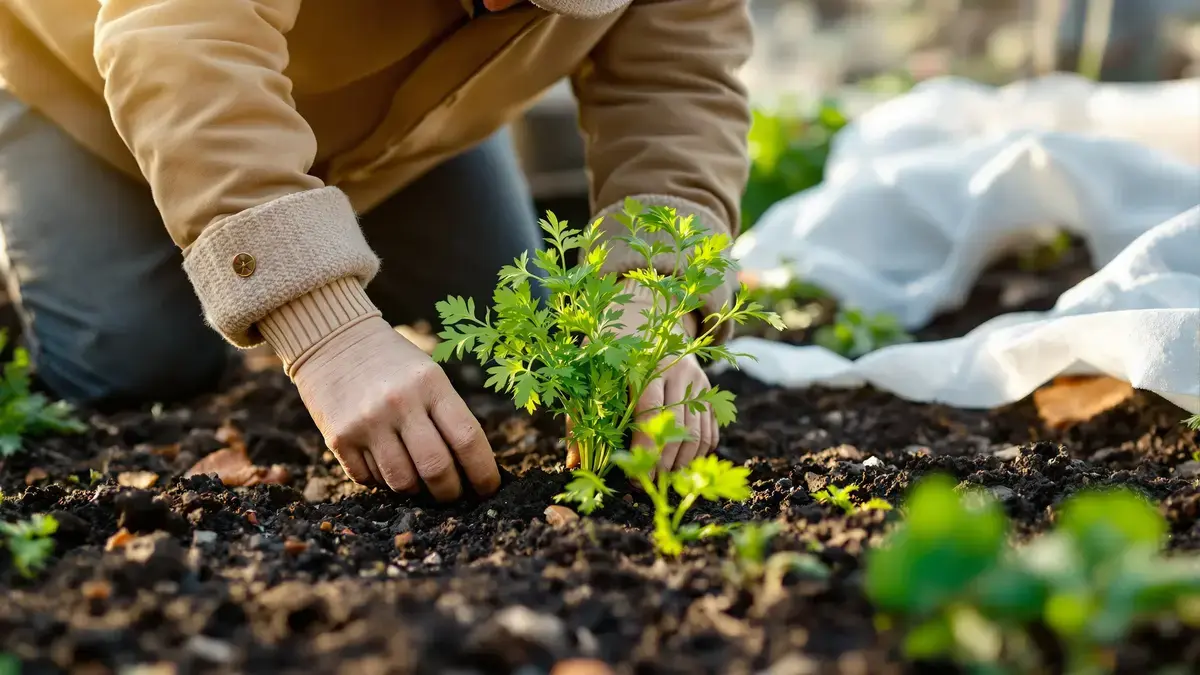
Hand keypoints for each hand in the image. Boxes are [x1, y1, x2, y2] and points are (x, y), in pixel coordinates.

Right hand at [292, 316, 499, 500]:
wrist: (334, 342)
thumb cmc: (393, 365)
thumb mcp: (429, 377)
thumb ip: (448, 417)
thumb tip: (471, 471)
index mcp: (431, 384)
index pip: (467, 439)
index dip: (483, 473)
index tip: (488, 490)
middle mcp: (400, 403)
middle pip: (436, 468)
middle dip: (450, 492)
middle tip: (452, 495)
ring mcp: (367, 422)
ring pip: (402, 482)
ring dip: (415, 490)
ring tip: (417, 480)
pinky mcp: (339, 438)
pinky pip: (369, 480)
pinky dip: (381, 481)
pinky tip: (383, 464)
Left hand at [567, 283, 718, 475]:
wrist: (646, 309)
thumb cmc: (610, 343)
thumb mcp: (589, 368)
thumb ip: (580, 415)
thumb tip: (574, 464)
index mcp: (645, 362)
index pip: (649, 410)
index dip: (644, 446)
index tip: (633, 475)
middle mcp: (677, 369)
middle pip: (678, 425)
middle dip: (664, 462)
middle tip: (647, 484)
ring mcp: (696, 378)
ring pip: (698, 431)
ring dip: (683, 462)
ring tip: (663, 480)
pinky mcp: (708, 387)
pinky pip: (711, 428)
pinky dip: (699, 451)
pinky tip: (682, 464)